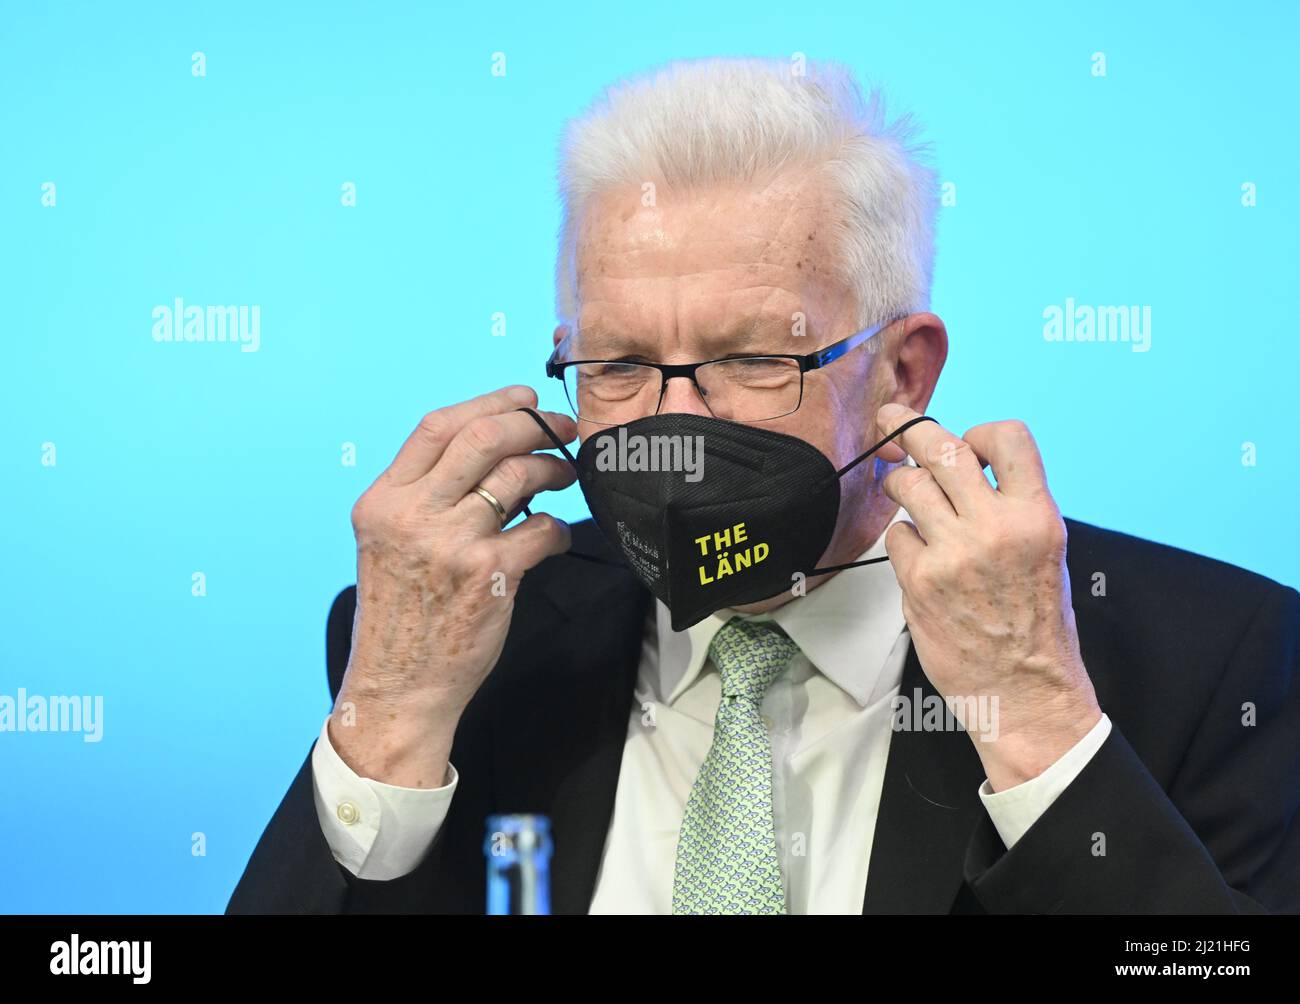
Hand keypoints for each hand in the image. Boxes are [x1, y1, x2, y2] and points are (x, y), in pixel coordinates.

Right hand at [330, 385, 577, 787]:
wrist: (397, 687)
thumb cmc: (402, 614)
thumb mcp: (389, 543)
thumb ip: (425, 497)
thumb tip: (492, 450)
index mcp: (383, 501)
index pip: (437, 426)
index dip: (489, 402)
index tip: (524, 398)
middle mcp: (411, 516)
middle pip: (483, 436)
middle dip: (533, 422)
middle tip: (562, 428)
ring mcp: (450, 545)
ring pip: (518, 475)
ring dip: (553, 469)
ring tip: (565, 477)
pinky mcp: (487, 576)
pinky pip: (542, 530)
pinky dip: (558, 528)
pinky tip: (553, 537)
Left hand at [875, 402, 1101, 791]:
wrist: (1025, 691)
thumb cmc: (1037, 623)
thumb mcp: (1047, 551)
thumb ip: (1011, 505)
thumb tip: (967, 465)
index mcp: (1037, 516)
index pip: (1007, 437)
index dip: (979, 433)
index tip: (966, 442)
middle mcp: (995, 527)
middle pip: (941, 448)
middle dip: (910, 428)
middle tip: (892, 420)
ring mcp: (952, 553)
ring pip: (908, 486)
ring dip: (901, 483)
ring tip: (905, 491)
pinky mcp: (920, 580)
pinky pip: (897, 535)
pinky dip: (904, 540)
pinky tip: (921, 558)